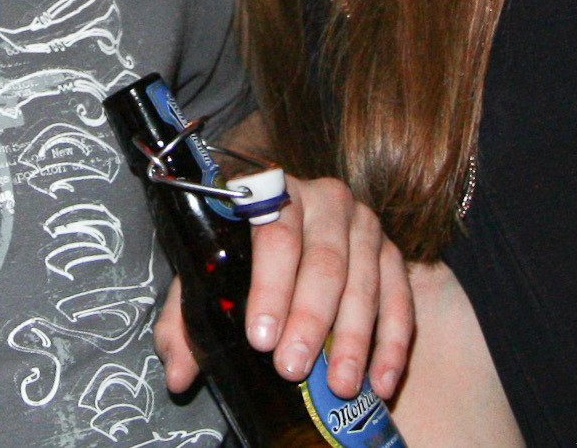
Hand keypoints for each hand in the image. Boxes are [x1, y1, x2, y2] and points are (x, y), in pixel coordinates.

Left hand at [155, 176, 412, 400]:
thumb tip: (177, 374)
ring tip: (338, 384)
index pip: (274, 235)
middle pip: (323, 261)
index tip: (260, 337)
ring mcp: (364, 223)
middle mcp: (325, 200)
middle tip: (293, 368)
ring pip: (363, 282)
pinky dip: (391, 343)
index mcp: (272, 192)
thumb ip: (186, 318)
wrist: (290, 227)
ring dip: (353, 339)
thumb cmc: (242, 253)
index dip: (269, 288)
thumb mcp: (209, 274)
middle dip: (309, 320)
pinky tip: (379, 380)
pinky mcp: (393, 252)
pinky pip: (399, 298)